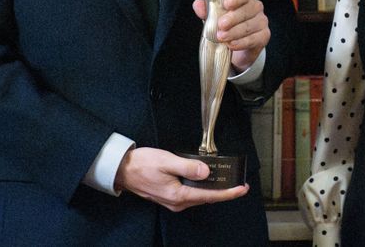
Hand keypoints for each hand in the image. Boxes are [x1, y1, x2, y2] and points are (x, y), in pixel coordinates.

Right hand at [114, 147, 247, 211]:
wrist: (122, 169)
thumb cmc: (142, 164)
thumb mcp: (167, 161)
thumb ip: (188, 167)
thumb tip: (206, 172)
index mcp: (178, 195)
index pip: (210, 196)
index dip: (229, 193)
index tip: (242, 189)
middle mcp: (177, 202)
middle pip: (207, 197)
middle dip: (223, 190)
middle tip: (238, 183)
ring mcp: (173, 201)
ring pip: (199, 195)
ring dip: (212, 188)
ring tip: (225, 179)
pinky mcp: (169, 196)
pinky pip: (190, 193)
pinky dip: (201, 187)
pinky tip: (205, 178)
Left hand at [192, 0, 269, 71]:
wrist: (238, 49)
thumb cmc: (227, 28)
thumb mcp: (215, 18)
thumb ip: (207, 10)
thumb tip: (197, 4)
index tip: (226, 4)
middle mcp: (255, 7)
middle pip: (246, 10)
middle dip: (232, 18)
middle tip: (220, 25)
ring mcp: (262, 21)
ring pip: (249, 26)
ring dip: (234, 32)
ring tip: (222, 37)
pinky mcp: (264, 36)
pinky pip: (253, 39)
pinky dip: (241, 42)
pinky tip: (232, 45)